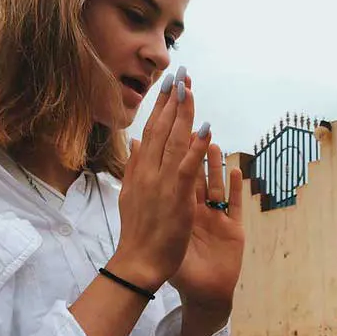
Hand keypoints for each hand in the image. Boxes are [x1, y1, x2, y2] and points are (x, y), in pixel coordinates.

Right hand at [110, 71, 209, 290]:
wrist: (138, 262)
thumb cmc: (138, 232)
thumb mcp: (131, 193)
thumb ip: (135, 165)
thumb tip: (136, 140)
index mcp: (140, 170)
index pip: (152, 131)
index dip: (161, 106)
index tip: (169, 84)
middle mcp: (149, 171)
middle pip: (162, 129)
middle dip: (172, 100)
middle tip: (181, 73)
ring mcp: (162, 183)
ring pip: (174, 141)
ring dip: (183, 114)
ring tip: (191, 89)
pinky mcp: (177, 197)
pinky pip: (188, 167)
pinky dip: (196, 147)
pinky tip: (205, 128)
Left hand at [170, 142, 244, 315]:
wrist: (202, 293)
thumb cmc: (181, 268)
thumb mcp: (163, 236)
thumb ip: (153, 205)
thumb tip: (134, 177)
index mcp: (180, 210)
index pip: (175, 175)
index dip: (173, 152)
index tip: (169, 129)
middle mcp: (200, 211)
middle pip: (198, 175)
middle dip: (196, 150)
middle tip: (195, 126)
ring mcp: (218, 220)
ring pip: (216, 186)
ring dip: (215, 165)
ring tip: (214, 144)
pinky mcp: (233, 231)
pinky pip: (234, 206)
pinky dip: (234, 189)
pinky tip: (235, 172)